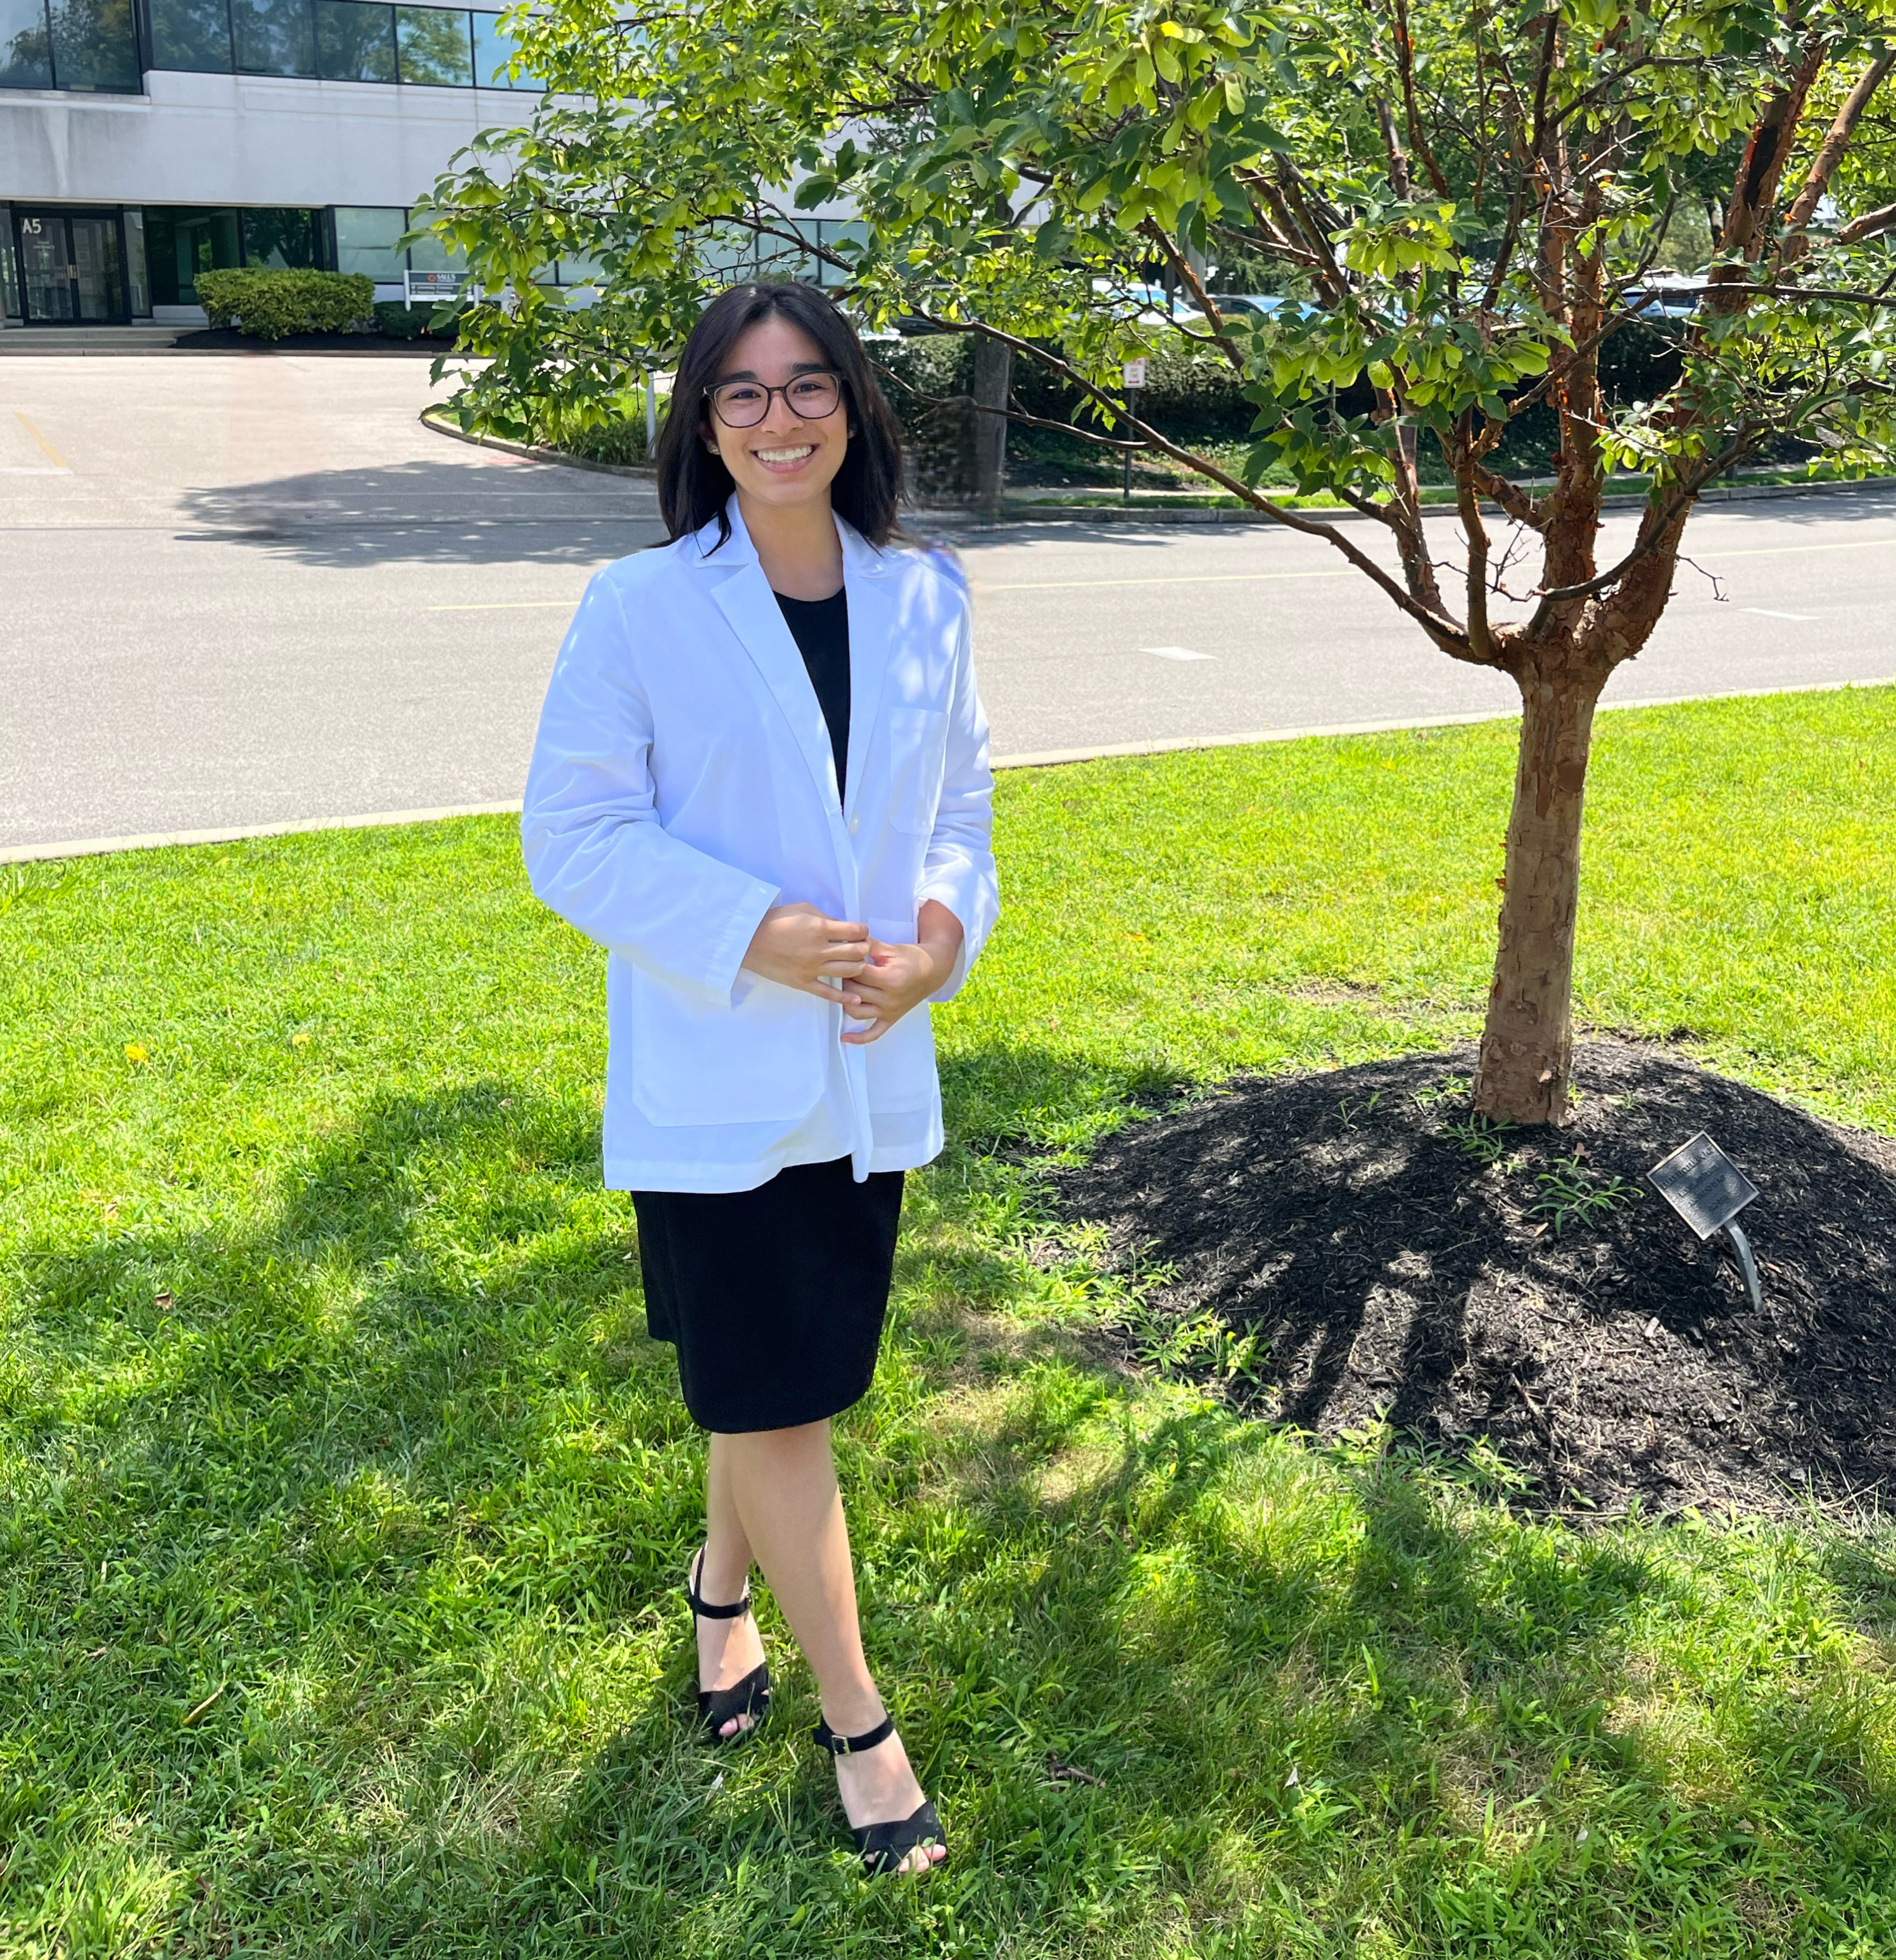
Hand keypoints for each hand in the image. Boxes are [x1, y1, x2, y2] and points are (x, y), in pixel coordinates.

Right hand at [741, 902, 868, 1002]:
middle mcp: (819, 949)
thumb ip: (825, 917)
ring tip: (856, 964)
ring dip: (859, 967)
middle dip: (864, 948)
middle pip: (856, 952)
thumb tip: (842, 927)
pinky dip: (844, 998)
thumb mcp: (802, 909)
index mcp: (819, 928)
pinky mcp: (803, 983)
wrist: (749, 941)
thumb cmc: (775, 921)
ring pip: (848, 971)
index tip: (861, 932)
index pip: (855, 931)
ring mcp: (811, 968)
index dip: (863, 931)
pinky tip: (856, 999)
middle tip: (861, 948)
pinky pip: (828, 993)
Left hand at [838, 901, 964, 1044]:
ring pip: (856, 1012)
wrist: (932, 972)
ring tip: (848, 988)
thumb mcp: (890, 949)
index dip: (848, 964)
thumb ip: (868, 945)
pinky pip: (874, 1033)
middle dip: (846, 979)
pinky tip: (845, 1038)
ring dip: (846, 1001)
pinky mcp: (891, 1019)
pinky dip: (859, 1038)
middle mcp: (890, 998)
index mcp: (890, 979)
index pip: (857, 974)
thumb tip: (847, 939)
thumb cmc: (911, 958)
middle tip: (846, 970)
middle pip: (854, 992)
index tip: (847, 958)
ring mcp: (890, 1011)